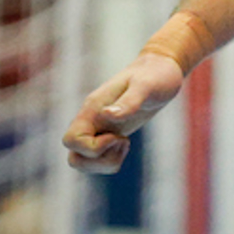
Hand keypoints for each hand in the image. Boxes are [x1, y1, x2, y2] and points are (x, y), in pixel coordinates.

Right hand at [64, 52, 185, 173]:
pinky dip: (111, 160)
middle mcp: (91, 121)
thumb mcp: (146, 86)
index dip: (93, 147)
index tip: (118, 136)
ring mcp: (98, 130)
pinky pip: (97, 160)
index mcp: (92, 109)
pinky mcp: (109, 136)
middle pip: (74, 157)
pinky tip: (126, 144)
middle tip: (123, 141)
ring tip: (125, 143)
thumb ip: (129, 101)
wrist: (161, 70)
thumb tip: (107, 115)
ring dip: (105, 163)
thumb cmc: (155, 75)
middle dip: (99, 160)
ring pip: (83, 162)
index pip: (71, 140)